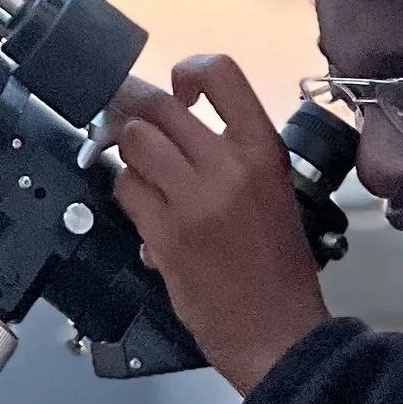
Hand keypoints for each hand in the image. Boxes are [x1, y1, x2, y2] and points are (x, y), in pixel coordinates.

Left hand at [107, 53, 329, 394]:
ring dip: (131, 154)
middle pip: (160, 108)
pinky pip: (125, 188)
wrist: (276, 332)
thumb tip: (175, 119)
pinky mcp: (163, 234)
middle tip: (144, 135)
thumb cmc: (277, 262)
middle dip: (144, 117)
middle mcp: (228, 167)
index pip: (221, 73)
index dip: (189, 72)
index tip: (180, 91)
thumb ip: (231, 151)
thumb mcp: (273, 190)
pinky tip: (145, 210)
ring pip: (134, 142)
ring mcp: (192, 201)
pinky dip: (128, 194)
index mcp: (263, 151)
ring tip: (146, 174)